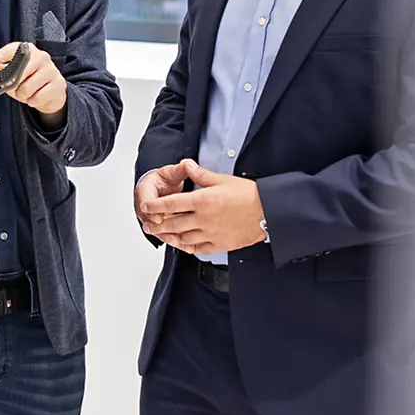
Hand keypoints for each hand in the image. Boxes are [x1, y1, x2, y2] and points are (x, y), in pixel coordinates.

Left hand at [0, 42, 64, 115]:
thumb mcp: (10, 74)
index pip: (15, 48)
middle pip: (19, 73)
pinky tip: (36, 97)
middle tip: (16, 88)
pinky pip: (38, 97)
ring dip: (23, 95)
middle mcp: (42, 57)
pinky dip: (33, 101)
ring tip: (27, 92)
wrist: (50, 92)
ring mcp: (52, 70)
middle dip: (13, 86)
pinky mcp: (59, 84)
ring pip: (27, 88)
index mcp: (28, 51)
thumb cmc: (28, 80)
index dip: (5, 54)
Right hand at [135, 162, 189, 236]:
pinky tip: (184, 245)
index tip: (160, 217)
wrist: (162, 186)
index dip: (152, 211)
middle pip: (148, 220)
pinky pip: (163, 234)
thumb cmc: (164, 179)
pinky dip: (172, 239)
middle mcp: (144, 206)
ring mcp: (149, 217)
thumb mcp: (172, 172)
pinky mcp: (157, 225)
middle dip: (160, 228)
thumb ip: (180, 170)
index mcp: (144, 190)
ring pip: (155, 230)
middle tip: (172, 234)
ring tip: (179, 242)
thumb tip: (187, 164)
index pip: (145, 203)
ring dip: (167, 236)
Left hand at [140, 160, 265, 254]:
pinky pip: (197, 249)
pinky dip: (187, 247)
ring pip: (182, 238)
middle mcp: (203, 219)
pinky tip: (182, 244)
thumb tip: (186, 165)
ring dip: (169, 237)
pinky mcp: (219, 245)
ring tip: (162, 234)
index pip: (171, 204)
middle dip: (157, 225)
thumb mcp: (222, 179)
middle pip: (172, 224)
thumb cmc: (248, 195)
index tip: (146, 207)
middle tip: (148, 225)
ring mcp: (210, 234)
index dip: (155, 206)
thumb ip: (200, 174)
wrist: (267, 212)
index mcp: (202, 201)